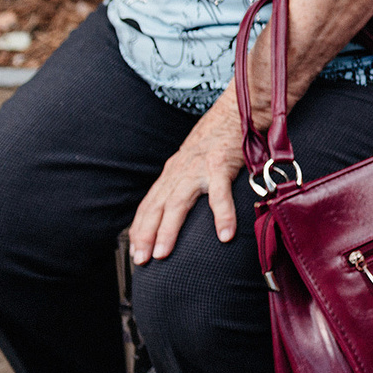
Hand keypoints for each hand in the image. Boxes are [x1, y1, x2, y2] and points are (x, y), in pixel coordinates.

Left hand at [129, 100, 245, 262]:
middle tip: (142, 260)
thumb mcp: (194, 163)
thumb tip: (182, 212)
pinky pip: (220, 195)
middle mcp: (179, 172)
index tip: (137, 253)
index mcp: (172, 174)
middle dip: (146, 235)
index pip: (149, 205)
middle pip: (156, 207)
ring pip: (177, 203)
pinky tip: (224, 235)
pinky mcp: (220, 165)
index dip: (140, 230)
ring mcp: (198, 169)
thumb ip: (186, 185)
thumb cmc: (218, 142)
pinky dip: (222, 216)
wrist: (235, 113)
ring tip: (164, 253)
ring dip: (168, 229)